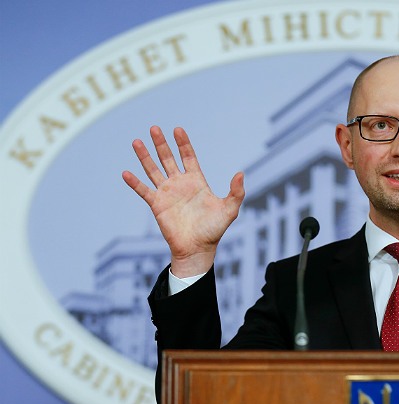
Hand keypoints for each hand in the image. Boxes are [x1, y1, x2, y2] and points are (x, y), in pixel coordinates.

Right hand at [122, 126, 244, 276]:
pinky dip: (135, 183)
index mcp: (196, 181)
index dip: (183, 143)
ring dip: (145, 157)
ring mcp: (167, 193)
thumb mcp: (229, 209)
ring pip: (153, 170)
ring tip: (136, 142)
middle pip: (168, 158)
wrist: (198, 248)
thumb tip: (240, 174)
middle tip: (154, 128)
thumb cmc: (214, 230)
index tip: (178, 129)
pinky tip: (126, 173)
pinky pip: (143, 191)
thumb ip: (236, 192)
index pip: (188, 157)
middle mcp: (180, 184)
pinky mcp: (157, 205)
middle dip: (161, 144)